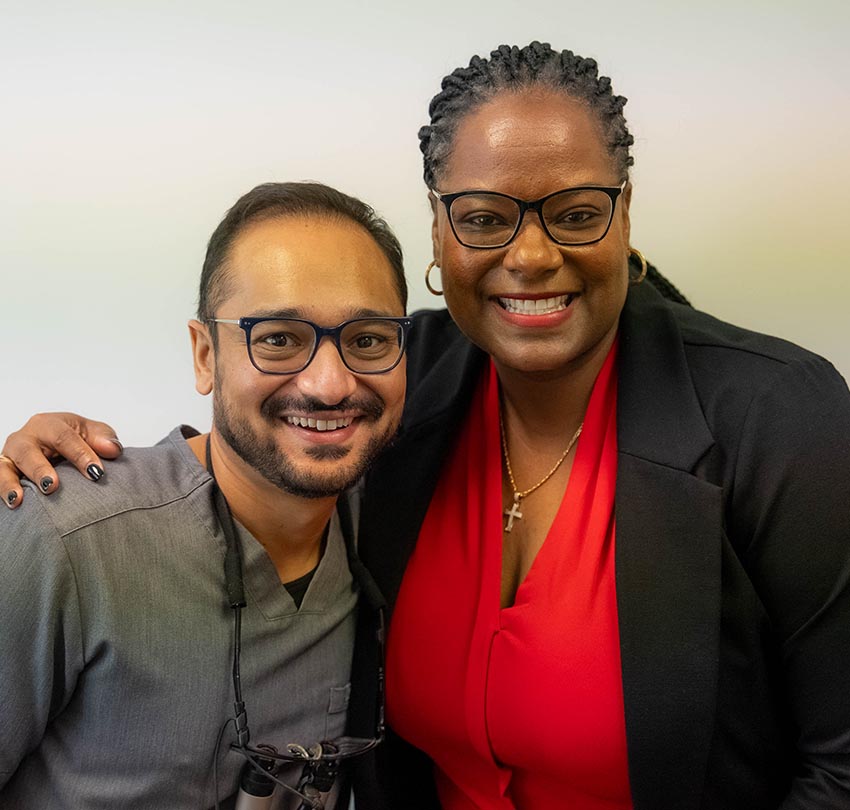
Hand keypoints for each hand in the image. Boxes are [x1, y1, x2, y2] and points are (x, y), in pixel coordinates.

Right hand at [1, 413, 122, 508]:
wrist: (56, 446)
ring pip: (5, 467)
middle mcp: (26, 438)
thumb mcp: (92, 434)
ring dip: (11, 483)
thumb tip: (113, 449)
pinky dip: (2, 491)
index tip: (97, 473)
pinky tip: (12, 504)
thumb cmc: (76, 439)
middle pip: (29, 451)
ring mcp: (11, 456)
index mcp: (49, 424)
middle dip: (40, 469)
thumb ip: (103, 439)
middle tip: (52, 486)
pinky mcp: (4, 471)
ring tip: (20, 499)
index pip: (65, 437)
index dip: (81, 454)